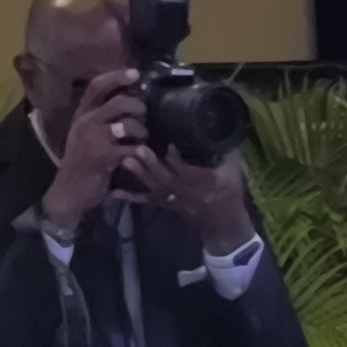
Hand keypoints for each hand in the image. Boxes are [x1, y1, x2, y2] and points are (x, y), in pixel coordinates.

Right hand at [35, 69, 148, 234]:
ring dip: (140, 131)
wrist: (68, 193)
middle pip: (118, 102)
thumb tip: (127, 104)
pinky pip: (130, 149)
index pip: (96, 86)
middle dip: (137, 106)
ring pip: (127, 125)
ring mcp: (93, 139)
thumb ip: (100, 119)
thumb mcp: (85, 136)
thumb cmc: (81, 163)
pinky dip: (138, 153)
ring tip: (142, 140)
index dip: (117, 77)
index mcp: (81, 115)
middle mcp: (85, 122)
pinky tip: (138, 157)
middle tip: (144, 114)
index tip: (135, 73)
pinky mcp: (103, 157)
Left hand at [120, 138, 254, 255]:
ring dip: (140, 175)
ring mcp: (172, 200)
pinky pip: (145, 200)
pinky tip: (113, 192)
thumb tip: (221, 124)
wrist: (222, 223)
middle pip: (167, 180)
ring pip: (154, 188)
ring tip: (126, 160)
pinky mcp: (163, 204)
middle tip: (139, 149)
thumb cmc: (229, 193)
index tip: (170, 145)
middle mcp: (185, 193)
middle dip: (153, 166)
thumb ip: (226, 152)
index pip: (190, 173)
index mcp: (205, 183)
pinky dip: (130, 197)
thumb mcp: (233, 172)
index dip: (179, 162)